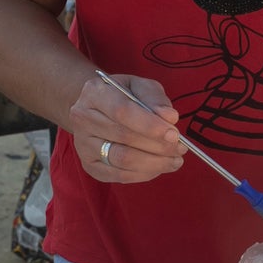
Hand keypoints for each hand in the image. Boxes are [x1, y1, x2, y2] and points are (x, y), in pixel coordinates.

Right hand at [69, 72, 185, 183]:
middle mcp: (82, 118)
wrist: (97, 110)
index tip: (174, 133)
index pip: (122, 111)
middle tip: (180, 148)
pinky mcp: (90, 166)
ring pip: (122, 160)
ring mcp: (83, 145)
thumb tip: (170, 117)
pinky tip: (159, 167)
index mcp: (94, 93)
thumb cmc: (123, 96)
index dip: (150, 125)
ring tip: (175, 160)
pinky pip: (120, 176)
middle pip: (124, 137)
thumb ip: (155, 98)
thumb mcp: (140, 86)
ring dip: (154, 163)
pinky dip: (144, 174)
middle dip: (158, 146)